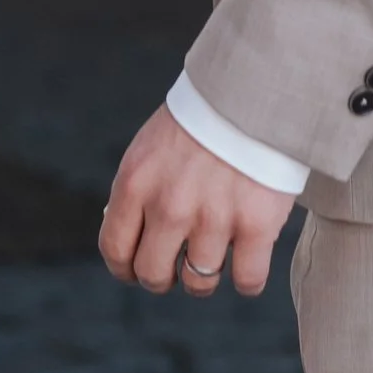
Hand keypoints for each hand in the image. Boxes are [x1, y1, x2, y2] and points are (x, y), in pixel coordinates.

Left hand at [100, 105, 296, 299]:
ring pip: (200, 283)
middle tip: (177, 269)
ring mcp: (213, 219)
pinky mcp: (257, 225)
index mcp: (135, 183)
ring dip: (206, 276)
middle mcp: (169, 207)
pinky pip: (248, 281)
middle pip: (153, 275)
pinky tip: (248, 259)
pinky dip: (248, 279)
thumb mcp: (150, 150)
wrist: (253, 89)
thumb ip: (139, 194)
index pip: (115, 250)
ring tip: (216, 255)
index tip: (136, 270)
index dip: (125, 269)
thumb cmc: (199, 121)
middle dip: (163, 278)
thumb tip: (131, 241)